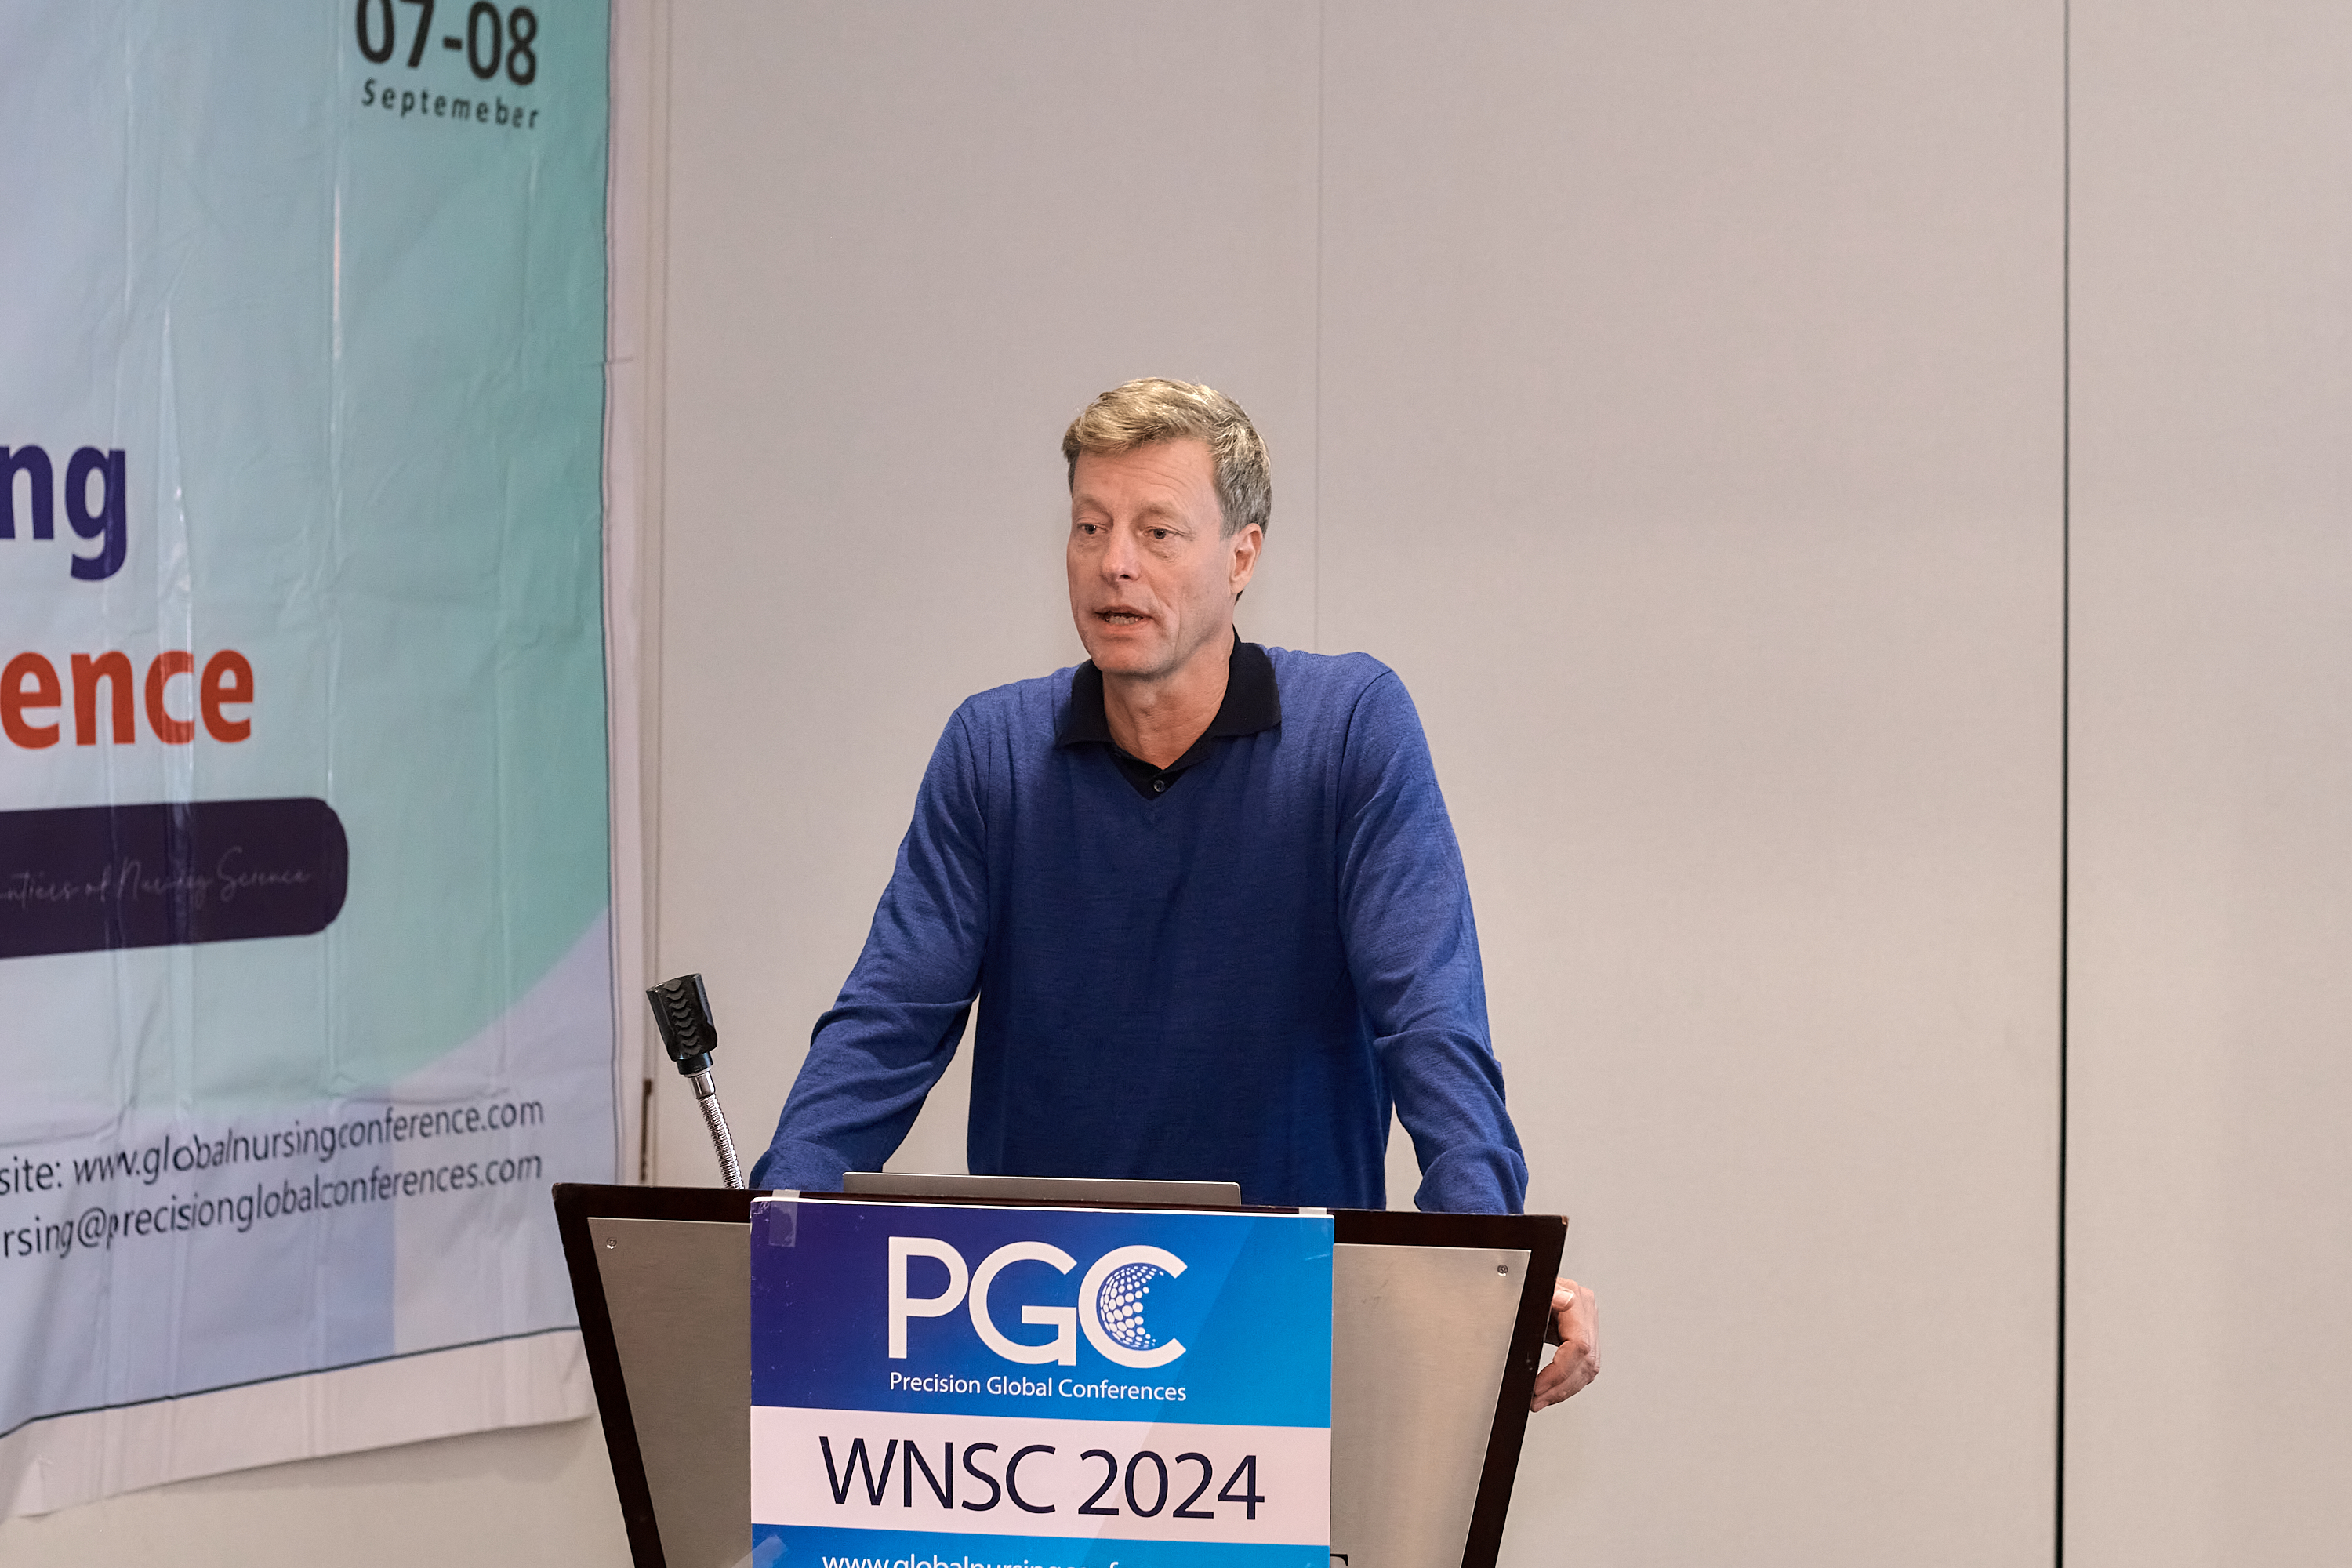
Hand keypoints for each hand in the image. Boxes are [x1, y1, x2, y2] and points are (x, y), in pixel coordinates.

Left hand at [1530, 1276, 1597, 1411]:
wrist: (1519, 1281)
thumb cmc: (1520, 1284)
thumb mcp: (1529, 1292)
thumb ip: (1547, 1298)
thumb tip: (1565, 1301)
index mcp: (1577, 1300)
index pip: (1579, 1346)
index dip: (1559, 1372)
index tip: (1538, 1387)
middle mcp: (1587, 1311)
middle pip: (1586, 1362)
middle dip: (1560, 1388)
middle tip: (1537, 1401)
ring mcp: (1587, 1323)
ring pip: (1588, 1369)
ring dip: (1564, 1390)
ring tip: (1541, 1401)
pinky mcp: (1583, 1334)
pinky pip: (1584, 1366)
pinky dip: (1567, 1382)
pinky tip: (1553, 1391)